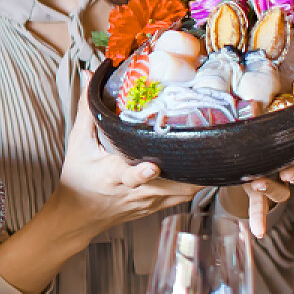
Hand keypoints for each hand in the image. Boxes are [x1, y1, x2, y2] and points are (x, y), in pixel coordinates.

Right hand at [52, 77, 196, 238]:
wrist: (78, 217)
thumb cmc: (78, 179)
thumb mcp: (78, 143)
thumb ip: (87, 110)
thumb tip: (89, 77)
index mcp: (111, 175)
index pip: (128, 176)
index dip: (142, 173)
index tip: (153, 166)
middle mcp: (133, 192)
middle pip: (169, 186)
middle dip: (189, 168)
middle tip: (209, 145)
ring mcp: (147, 202)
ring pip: (182, 192)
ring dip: (199, 175)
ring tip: (216, 153)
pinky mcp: (155, 207)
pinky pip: (183, 196)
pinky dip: (196, 182)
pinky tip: (207, 166)